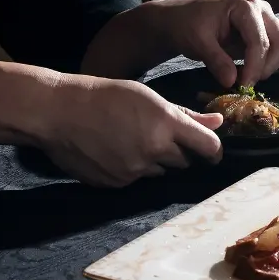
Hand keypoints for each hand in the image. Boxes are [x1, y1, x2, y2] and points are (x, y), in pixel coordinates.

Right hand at [39, 75, 223, 187]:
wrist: (60, 113)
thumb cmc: (106, 96)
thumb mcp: (149, 97)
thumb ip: (185, 114)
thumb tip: (219, 121)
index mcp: (165, 124)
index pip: (208, 146)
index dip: (214, 150)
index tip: (212, 151)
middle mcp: (154, 150)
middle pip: (184, 161)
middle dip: (178, 150)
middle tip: (159, 134)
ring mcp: (134, 171)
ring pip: (160, 171)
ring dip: (155, 160)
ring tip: (132, 139)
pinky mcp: (116, 183)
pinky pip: (136, 179)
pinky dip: (132, 168)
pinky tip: (115, 150)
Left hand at [150, 0, 278, 87]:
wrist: (184, 17)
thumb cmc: (189, 25)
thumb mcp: (197, 42)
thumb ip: (216, 61)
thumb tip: (232, 82)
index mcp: (245, 6)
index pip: (260, 41)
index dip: (254, 67)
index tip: (242, 86)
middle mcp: (262, 9)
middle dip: (266, 68)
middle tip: (246, 82)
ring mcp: (269, 17)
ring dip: (277, 65)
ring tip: (254, 74)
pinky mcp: (271, 28)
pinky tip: (266, 67)